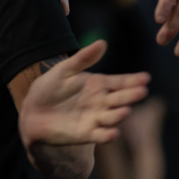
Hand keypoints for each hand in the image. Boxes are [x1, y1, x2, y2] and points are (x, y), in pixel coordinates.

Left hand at [18, 41, 150, 147]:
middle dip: (131, 95)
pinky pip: (99, 135)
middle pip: (120, 98)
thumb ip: (83, 58)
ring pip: (112, 117)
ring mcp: (95, 119)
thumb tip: (103, 42)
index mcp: (99, 85)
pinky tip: (113, 133)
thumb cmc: (49, 87)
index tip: (146, 78)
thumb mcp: (65, 69)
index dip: (133, 80)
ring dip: (120, 115)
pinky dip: (106, 135)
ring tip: (125, 110)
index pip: (120, 82)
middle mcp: (101, 102)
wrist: (32, 111)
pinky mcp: (85, 134)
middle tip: (142, 91)